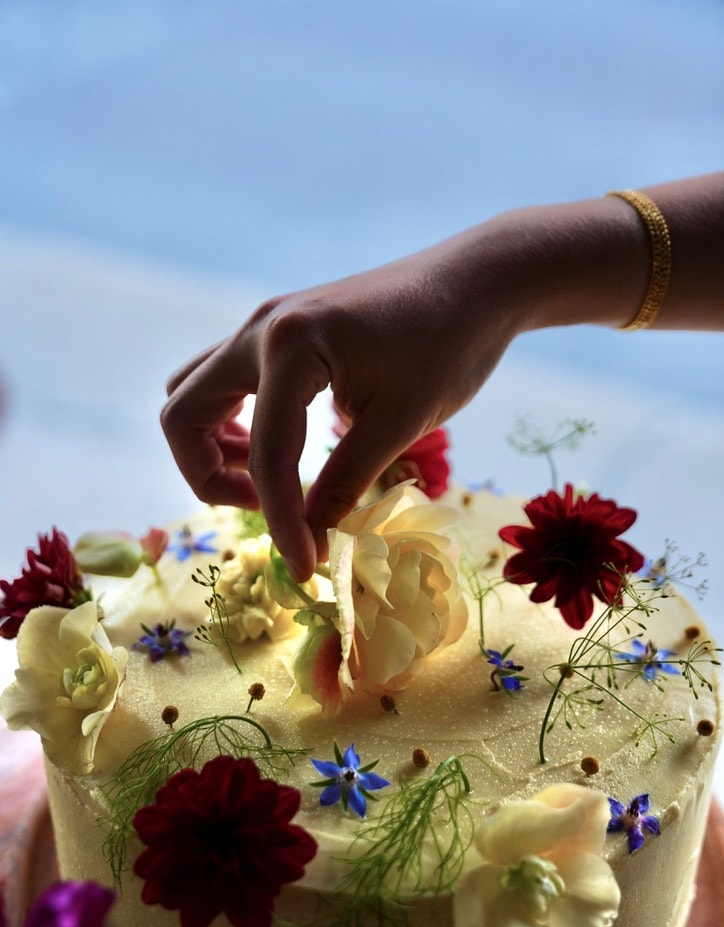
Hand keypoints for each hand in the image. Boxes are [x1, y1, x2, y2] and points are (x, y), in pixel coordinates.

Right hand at [161, 233, 517, 581]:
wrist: (476, 282)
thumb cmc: (450, 346)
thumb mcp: (400, 422)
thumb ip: (346, 482)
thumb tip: (310, 540)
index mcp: (290, 347)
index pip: (267, 454)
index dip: (282, 521)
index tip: (305, 567)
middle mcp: (261, 329)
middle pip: (183, 415)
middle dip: (210, 477)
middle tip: (267, 508)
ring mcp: (265, 325)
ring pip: (194, 393)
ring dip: (215, 446)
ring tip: (270, 479)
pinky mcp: (281, 330)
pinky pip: (225, 379)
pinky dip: (235, 420)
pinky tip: (281, 444)